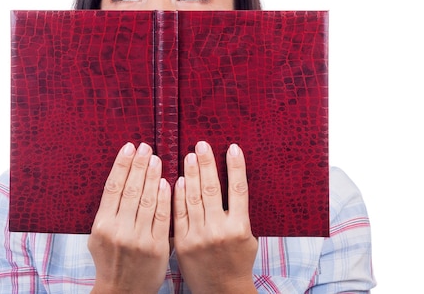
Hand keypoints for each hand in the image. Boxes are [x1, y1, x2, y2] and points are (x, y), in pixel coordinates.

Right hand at [88, 142, 170, 293]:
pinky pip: (161, 218)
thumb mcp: (98, 237)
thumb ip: (109, 212)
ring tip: (156, 158)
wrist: (122, 292)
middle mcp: (118, 230)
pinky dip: (164, 198)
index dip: (121, 165)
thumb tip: (120, 180)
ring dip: (152, 176)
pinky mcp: (156, 248)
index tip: (129, 147)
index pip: (112, 187)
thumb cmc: (111, 262)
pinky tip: (167, 182)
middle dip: (138, 165)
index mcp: (102, 225)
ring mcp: (138, 239)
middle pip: (130, 190)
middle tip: (146, 147)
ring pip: (146, 201)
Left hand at [173, 141, 257, 293]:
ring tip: (189, 156)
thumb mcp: (247, 237)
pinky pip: (179, 214)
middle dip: (207, 164)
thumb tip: (232, 182)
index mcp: (240, 227)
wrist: (222, 291)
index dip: (236, 167)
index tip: (233, 147)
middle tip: (201, 144)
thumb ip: (238, 213)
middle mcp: (220, 230)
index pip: (239, 189)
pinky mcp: (183, 243)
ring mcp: (200, 236)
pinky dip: (178, 196)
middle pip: (212, 189)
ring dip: (190, 174)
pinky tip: (176, 180)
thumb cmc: (237, 261)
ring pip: (194, 199)